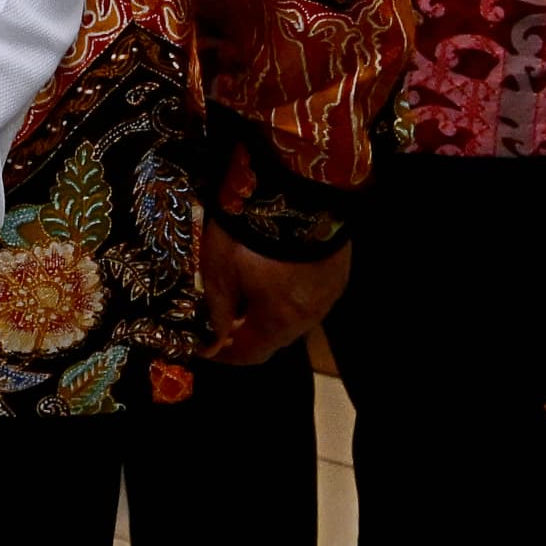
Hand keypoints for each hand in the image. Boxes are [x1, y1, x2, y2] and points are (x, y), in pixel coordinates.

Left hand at [202, 235, 348, 363]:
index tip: (208, 347)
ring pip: (294, 315)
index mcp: (280, 320)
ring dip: (267, 311)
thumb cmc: (250, 233)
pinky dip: (287, 292)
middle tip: (223, 319)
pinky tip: (272, 273)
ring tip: (244, 292)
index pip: (252, 354)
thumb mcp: (219, 271)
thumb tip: (212, 345)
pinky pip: (309, 293)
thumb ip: (217, 311)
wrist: (299, 190)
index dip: (227, 355)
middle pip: (275, 336)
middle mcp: (311, 314)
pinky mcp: (337, 270)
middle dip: (247, 332)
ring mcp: (329, 292)